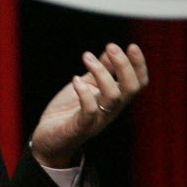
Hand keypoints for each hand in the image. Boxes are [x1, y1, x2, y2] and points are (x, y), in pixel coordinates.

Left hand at [30, 43, 148, 167]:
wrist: (48, 140)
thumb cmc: (68, 112)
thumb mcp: (86, 87)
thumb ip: (100, 72)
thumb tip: (111, 51)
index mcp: (114, 100)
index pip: (137, 83)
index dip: (139, 65)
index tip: (131, 46)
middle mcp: (110, 110)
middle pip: (131, 89)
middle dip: (124, 66)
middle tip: (112, 46)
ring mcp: (97, 120)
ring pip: (113, 97)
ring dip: (102, 74)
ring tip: (87, 57)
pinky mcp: (80, 128)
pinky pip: (90, 112)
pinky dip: (85, 94)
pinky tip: (75, 79)